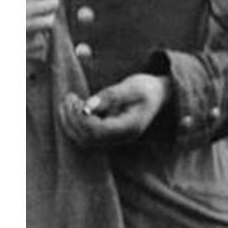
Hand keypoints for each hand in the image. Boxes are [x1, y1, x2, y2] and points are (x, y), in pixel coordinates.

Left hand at [57, 73, 171, 148]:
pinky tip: (74, 109)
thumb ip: (110, 96)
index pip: (96, 130)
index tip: (74, 98)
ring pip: (84, 141)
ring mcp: (115, 139)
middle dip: (72, 120)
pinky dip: (75, 125)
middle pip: (87, 139)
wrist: (159, 95)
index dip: (80, 117)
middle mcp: (121, 138)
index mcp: (129, 127)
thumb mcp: (131, 87)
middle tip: (68, 98)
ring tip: (68, 102)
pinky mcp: (109, 135)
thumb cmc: (146, 88)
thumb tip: (88, 106)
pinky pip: (86, 137)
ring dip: (70, 124)